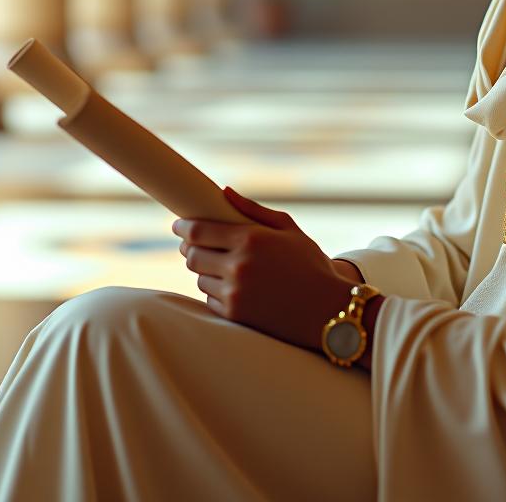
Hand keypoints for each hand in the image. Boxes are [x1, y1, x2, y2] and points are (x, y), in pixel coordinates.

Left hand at [171, 186, 356, 351]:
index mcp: (250, 239)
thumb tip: (225, 191)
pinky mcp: (235, 315)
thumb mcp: (289, 229)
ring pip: (200, 278)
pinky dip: (216, 291)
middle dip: (191, 248)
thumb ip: (253, 209)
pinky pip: (210, 299)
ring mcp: (235, 293)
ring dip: (205, 270)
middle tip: (196, 244)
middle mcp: (238, 266)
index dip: (183, 227)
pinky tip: (234, 286)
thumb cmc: (311, 264)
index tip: (178, 225)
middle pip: (192, 255)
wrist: (327, 309)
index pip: (199, 231)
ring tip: (223, 266)